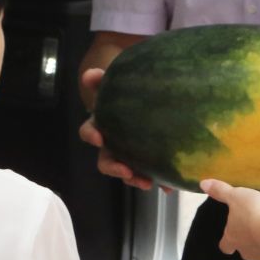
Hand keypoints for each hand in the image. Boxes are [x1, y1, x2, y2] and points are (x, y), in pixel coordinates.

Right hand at [78, 69, 160, 191]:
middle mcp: (112, 144)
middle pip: (106, 161)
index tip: (98, 138)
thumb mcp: (114, 83)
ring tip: (149, 183)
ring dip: (135, 179)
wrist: (146, 96)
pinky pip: (151, 174)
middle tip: (127, 171)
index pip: (89, 132)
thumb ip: (102, 79)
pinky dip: (160, 181)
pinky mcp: (147, 162)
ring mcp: (130, 155)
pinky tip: (170, 185)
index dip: (90, 135)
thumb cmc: (126, 92)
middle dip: (114, 168)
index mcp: (102, 125)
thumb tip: (89, 74)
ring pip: (128, 172)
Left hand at [205, 180, 259, 259]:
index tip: (230, 235)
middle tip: (254, 230)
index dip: (226, 241)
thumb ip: (221, 191)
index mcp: (232, 239)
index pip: (225, 246)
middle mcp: (245, 252)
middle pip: (243, 251)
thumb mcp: (236, 196)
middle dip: (247, 242)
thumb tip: (203, 184)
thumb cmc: (252, 214)